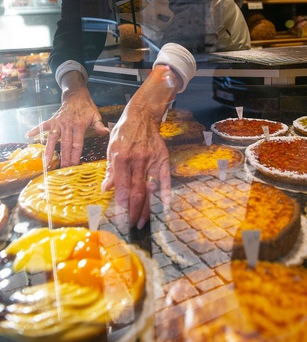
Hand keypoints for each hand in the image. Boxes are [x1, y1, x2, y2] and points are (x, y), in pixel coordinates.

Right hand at [26, 84, 108, 166]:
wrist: (76, 95)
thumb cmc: (86, 107)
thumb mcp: (95, 114)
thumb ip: (99, 124)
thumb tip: (105, 132)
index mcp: (79, 126)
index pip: (77, 144)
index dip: (75, 155)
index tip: (73, 165)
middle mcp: (67, 125)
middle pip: (65, 144)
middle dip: (63, 157)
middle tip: (62, 169)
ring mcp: (58, 123)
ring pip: (52, 138)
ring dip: (49, 150)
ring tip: (45, 161)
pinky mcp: (52, 120)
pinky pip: (43, 126)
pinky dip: (35, 130)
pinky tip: (28, 136)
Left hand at [102, 107, 170, 229]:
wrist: (142, 116)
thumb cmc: (124, 132)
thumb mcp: (111, 148)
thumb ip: (110, 170)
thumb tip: (106, 190)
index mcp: (121, 158)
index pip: (121, 187)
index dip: (121, 205)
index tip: (120, 218)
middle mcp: (137, 161)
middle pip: (136, 192)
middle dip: (133, 212)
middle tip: (131, 225)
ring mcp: (151, 160)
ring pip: (150, 189)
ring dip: (146, 208)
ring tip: (142, 222)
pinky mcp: (162, 159)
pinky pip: (165, 179)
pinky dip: (166, 193)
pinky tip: (165, 206)